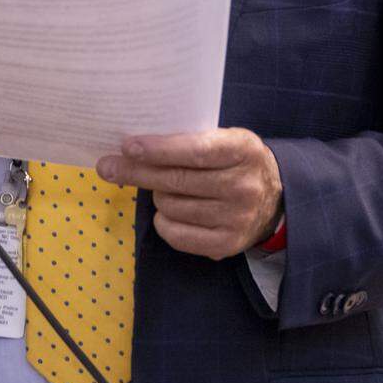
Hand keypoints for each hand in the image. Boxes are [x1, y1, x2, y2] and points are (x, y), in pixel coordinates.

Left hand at [96, 128, 282, 260]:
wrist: (276, 199)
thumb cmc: (236, 161)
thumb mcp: (227, 138)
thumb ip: (193, 139)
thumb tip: (136, 146)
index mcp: (243, 149)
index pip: (195, 150)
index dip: (159, 149)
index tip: (128, 146)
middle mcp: (243, 185)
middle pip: (177, 180)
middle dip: (137, 171)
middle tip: (107, 166)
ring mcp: (236, 218)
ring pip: (172, 206)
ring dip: (156, 196)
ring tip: (163, 188)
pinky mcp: (227, 245)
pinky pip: (177, 235)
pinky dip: (163, 222)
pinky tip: (167, 212)